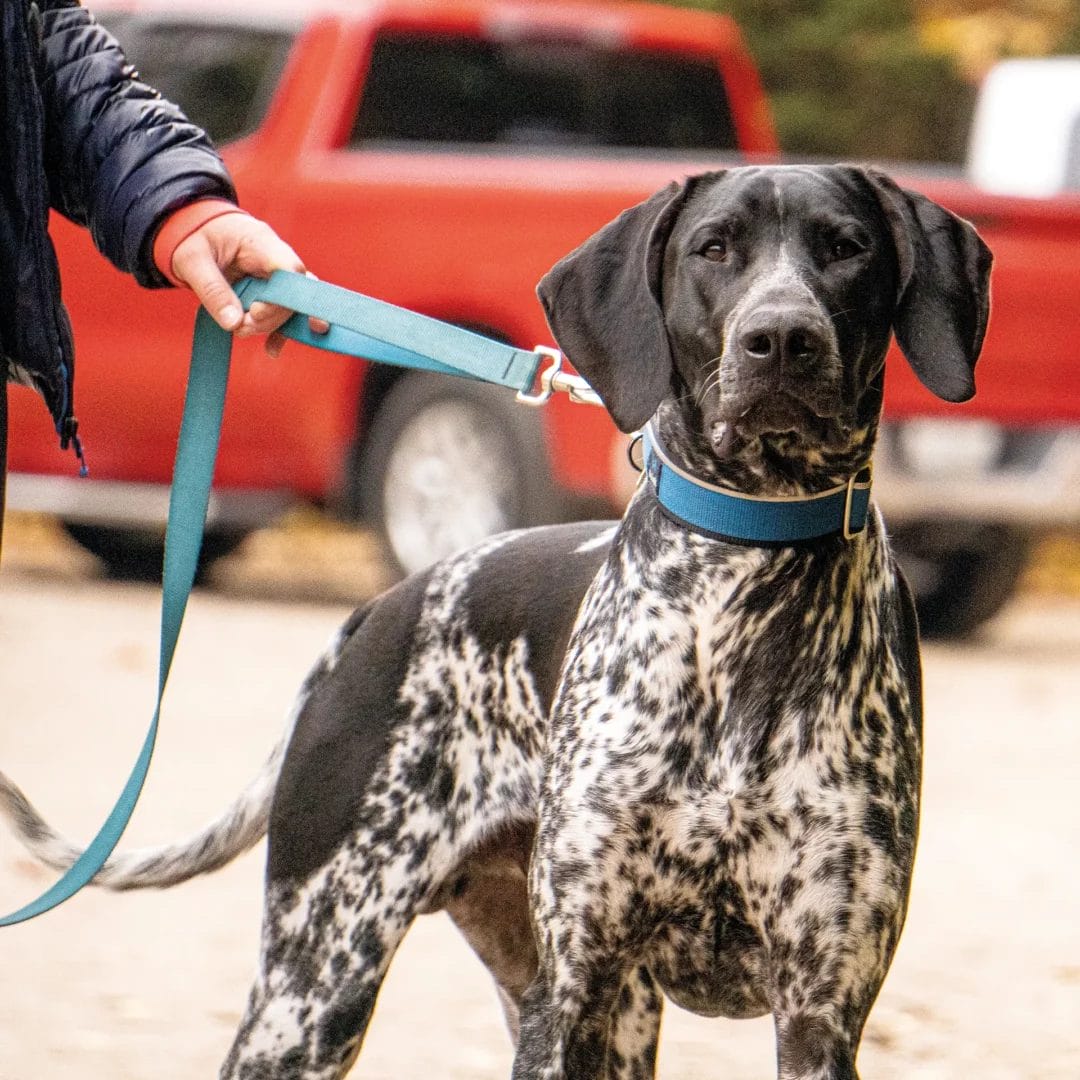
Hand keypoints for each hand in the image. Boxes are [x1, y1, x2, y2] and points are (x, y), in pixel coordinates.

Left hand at [170, 212, 327, 357]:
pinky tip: (271, 349)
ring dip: (268, 325)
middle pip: (291, 294)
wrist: (190, 228)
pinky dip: (279, 331)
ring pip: (289, 306)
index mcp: (260, 242)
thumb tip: (234, 324)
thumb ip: (213, 290)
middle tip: (240, 327)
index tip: (255, 312)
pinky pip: (284, 312)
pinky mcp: (270, 290)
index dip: (283, 297)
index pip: (291, 269)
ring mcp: (275, 276)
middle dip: (269, 318)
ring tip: (240, 330)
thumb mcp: (192, 261)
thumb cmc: (191, 237)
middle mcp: (275, 258)